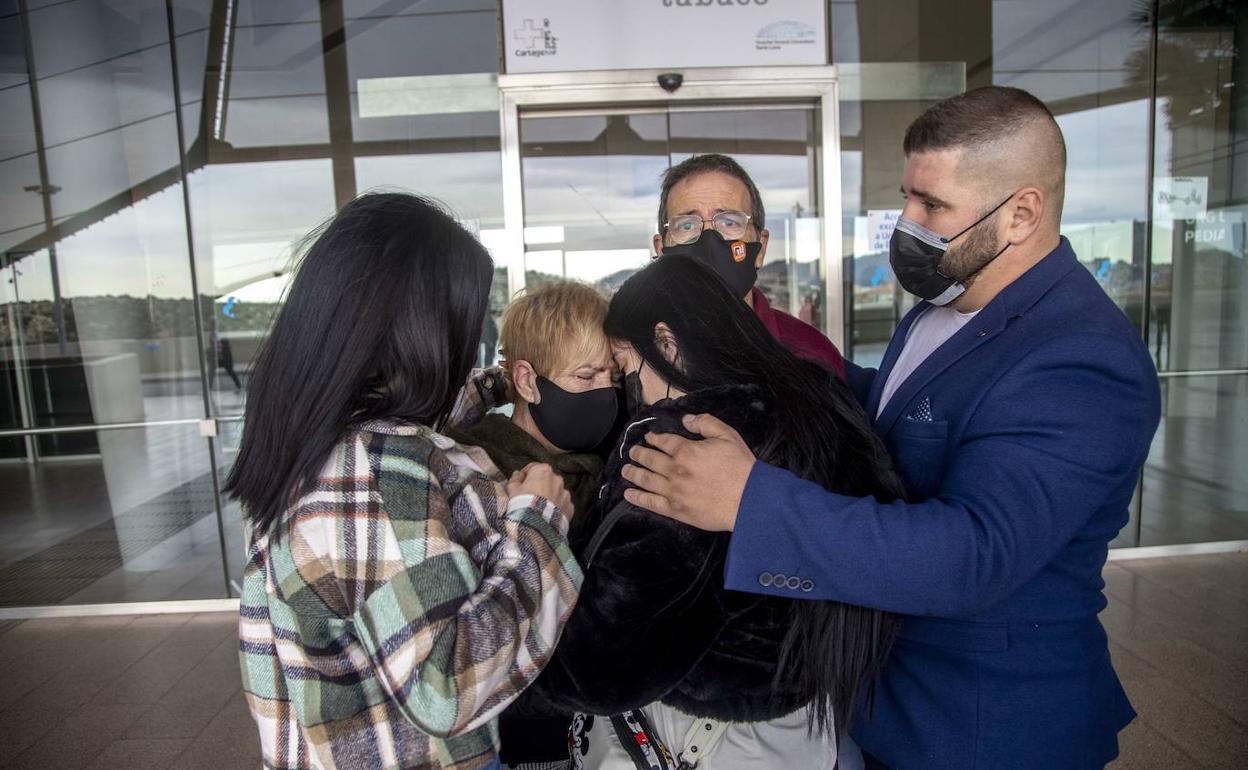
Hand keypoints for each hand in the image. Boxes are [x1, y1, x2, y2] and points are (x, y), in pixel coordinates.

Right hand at [507, 462, 573, 523]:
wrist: (536, 524)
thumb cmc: (522, 503)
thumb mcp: (512, 490)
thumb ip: (515, 479)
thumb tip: (517, 474)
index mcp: (543, 470)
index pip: (533, 468)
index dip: (525, 476)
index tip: (520, 484)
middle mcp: (557, 479)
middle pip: (547, 479)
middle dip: (539, 486)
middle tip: (529, 497)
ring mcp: (565, 493)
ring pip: (556, 492)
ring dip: (549, 496)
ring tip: (539, 508)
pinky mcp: (570, 507)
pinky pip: (562, 505)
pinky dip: (557, 508)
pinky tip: (547, 515)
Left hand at [621, 413, 754, 530]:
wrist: (748, 500)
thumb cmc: (740, 467)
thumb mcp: (727, 436)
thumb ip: (705, 423)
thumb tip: (686, 419)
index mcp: (686, 450)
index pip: (663, 441)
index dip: (654, 438)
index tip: (649, 437)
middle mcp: (675, 470)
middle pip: (650, 459)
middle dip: (639, 454)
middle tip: (632, 452)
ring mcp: (673, 491)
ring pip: (646, 480)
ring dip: (633, 473)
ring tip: (626, 470)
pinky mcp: (676, 510)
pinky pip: (651, 503)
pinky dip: (637, 497)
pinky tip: (628, 494)